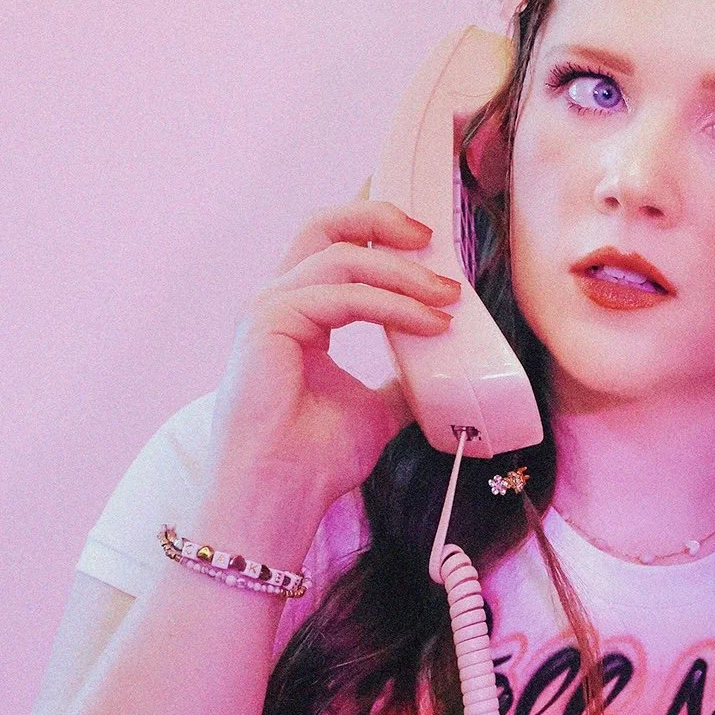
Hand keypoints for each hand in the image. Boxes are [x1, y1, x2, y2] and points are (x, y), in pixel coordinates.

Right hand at [197, 191, 458, 561]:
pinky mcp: (267, 322)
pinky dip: (392, 306)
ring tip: (447, 297)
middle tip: (432, 237)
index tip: (424, 228)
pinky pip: (341, 295)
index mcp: (298, 314)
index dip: (373, 223)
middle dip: (380, 218)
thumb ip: (401, 381)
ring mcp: (269, 309)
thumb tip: (443, 373)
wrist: (283, 497)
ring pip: (342, 257)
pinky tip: (429, 324)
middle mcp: (278, 303)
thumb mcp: (377, 409)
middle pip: (325, 225)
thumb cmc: (316, 460)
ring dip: (402, 273)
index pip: (333, 246)